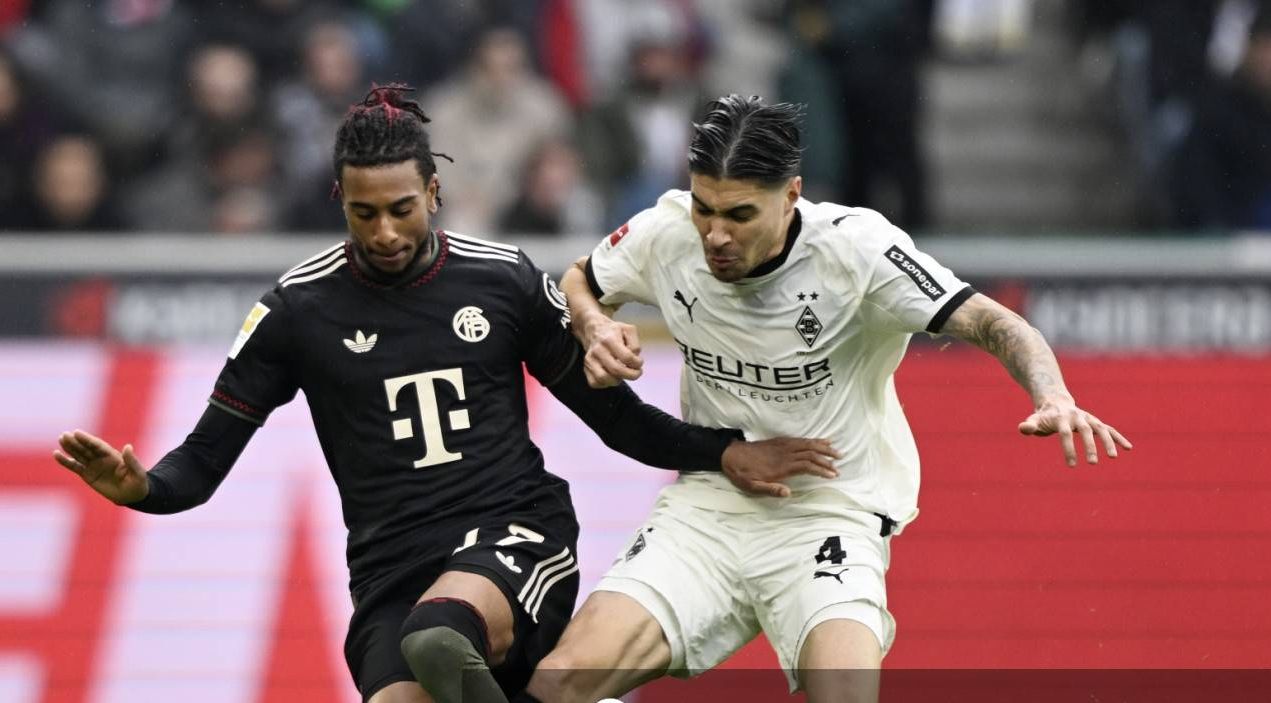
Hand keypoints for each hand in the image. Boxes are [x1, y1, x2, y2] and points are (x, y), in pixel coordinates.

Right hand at [53, 430, 148, 503]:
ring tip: (60, 439)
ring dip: (70, 447)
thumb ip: (131, 460)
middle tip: (64, 435)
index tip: (77, 432)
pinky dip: (65, 461)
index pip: (98, 445)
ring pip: (79, 455)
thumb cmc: (138, 483)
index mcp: (113, 455)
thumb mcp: (137, 472)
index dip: (87, 439)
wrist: (132, 496)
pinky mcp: (87, 475)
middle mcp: (102, 458)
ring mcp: (94, 466)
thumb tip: (128, 446)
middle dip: (76, 442)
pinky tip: (56, 454)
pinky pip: (74, 467)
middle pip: (86, 448)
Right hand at [581, 316, 642, 387]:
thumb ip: (635, 344)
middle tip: (636, 373)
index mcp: (610, 339)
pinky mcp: (586, 367)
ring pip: (603, 378)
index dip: (637, 363)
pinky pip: (594, 383)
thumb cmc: (614, 332)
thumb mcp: (629, 330)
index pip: (626, 357)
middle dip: (631, 375)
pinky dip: (605, 384)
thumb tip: (634, 359)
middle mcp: (598, 350)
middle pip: (616, 370)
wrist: (593, 330)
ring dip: (617, 380)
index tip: (639, 362)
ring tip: (622, 375)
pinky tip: (612, 377)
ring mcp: (590, 360)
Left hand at [721, 437, 839, 497]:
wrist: (730, 455)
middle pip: (811, 453)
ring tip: (837, 451)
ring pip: (808, 444)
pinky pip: (801, 439)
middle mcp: (785, 453)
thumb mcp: (752, 487)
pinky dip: (814, 440)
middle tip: (839, 465)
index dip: (821, 469)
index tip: (833, 474)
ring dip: (824, 447)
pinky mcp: (780, 441)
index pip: (807, 465)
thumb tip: (788, 493)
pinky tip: (822, 440)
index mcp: (781, 466)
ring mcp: (783, 445)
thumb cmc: (742, 474)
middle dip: (827, 459)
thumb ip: (770, 489)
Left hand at [1018, 401, 1132, 466]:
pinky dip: (1118, 437)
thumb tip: (1024, 428)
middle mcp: (1077, 416)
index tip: (1072, 465)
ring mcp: (1088, 418)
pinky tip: (1128, 448)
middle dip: (1089, 446)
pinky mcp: (1095, 422)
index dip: (1068, 448)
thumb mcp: (1034, 420)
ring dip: (1108, 442)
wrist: (1055, 402)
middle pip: (1085, 430)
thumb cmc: (1043, 417)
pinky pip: (1109, 429)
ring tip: (1113, 457)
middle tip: (1092, 463)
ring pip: (1101, 429)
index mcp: (1061, 418)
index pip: (1065, 433)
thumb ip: (1029, 425)